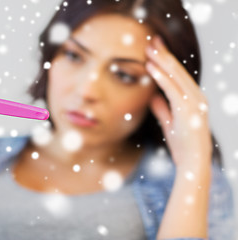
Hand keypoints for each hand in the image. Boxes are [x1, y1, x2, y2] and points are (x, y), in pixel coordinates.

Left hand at [145, 36, 211, 169]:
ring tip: (149, 48)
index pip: (178, 76)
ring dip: (162, 60)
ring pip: (176, 76)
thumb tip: (153, 97)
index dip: (166, 62)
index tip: (154, 51)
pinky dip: (161, 76)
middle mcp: (196, 97)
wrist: (193, 162)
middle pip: (178, 71)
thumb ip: (162, 108)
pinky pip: (172, 88)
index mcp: (193, 99)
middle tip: (152, 41)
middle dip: (164, 55)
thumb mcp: (169, 123)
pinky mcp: (188, 109)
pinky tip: (150, 66)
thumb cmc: (182, 145)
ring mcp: (194, 102)